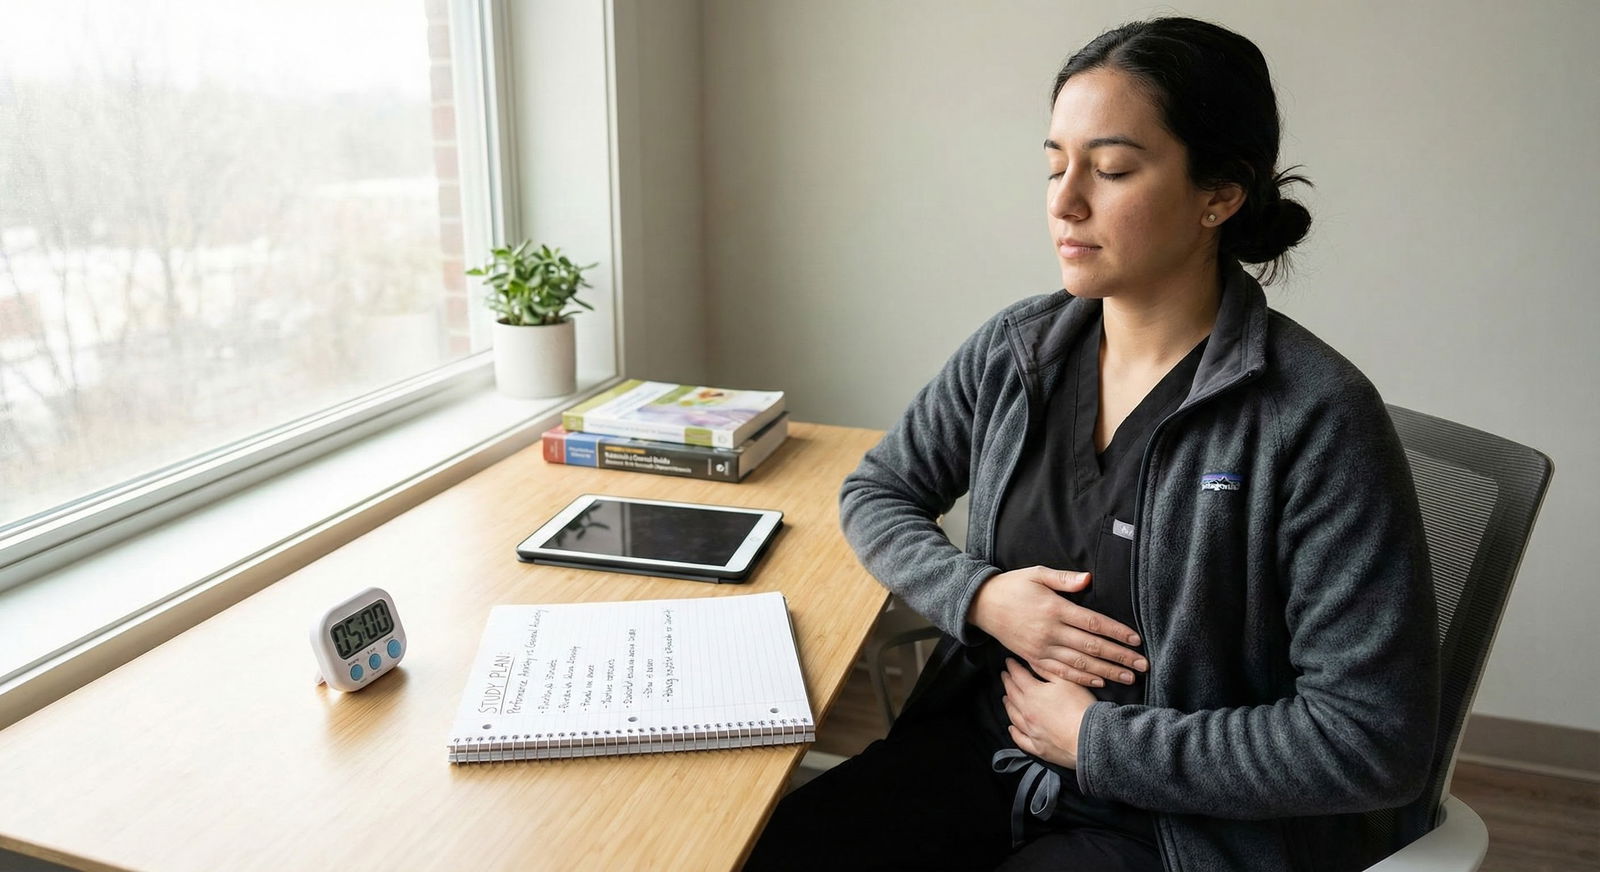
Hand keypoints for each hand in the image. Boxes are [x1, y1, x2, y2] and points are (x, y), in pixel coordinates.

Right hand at [966, 565, 1148, 687]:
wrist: (982, 605)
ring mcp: (1041, 648)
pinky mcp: (1033, 658)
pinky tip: (1098, 682)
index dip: (1117, 632)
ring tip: (1128, 678)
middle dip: (1120, 657)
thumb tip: (1089, 579)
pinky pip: (1061, 672)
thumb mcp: (1037, 573)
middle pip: (1092, 647)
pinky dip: (1081, 678)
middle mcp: (1050, 632)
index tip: (1136, 640)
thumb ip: (1064, 578)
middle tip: (1142, 665)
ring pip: (1080, 664)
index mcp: (1055, 609)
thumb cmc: (1013, 585)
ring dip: (1107, 672)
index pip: (1093, 623)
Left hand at [1001, 657, 1095, 768]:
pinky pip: (1020, 739)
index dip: (1012, 667)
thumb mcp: (1066, 681)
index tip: (1009, 662)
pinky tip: (1012, 728)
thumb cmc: (1081, 708)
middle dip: (1007, 683)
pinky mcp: (1038, 747)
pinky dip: (1014, 732)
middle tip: (1005, 676)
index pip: (1018, 676)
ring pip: (1013, 715)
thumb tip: (1033, 661)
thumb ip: (1048, 670)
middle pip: (1012, 694)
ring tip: (1006, 698)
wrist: (1090, 738)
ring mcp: (1031, 730)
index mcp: (1033, 694)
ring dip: (1008, 705)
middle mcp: (1028, 712)